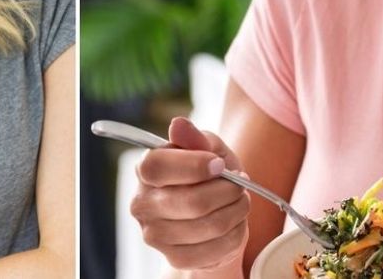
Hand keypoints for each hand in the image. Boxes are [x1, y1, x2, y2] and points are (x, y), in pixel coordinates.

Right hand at [131, 117, 250, 270]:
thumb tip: (178, 124)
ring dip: (236, 211)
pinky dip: (235, 234)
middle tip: (240, 184)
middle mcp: (142, 204)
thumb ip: (196, 138)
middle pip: (192, 201)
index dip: (194, 165)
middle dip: (228, 191)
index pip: (158, 166)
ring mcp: (155, 235)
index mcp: (145, 170)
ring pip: (210, 226)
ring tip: (239, 201)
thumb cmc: (209, 176)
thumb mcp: (209, 149)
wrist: (214, 215)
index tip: (219, 165)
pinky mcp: (174, 258)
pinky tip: (233, 223)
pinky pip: (216, 249)